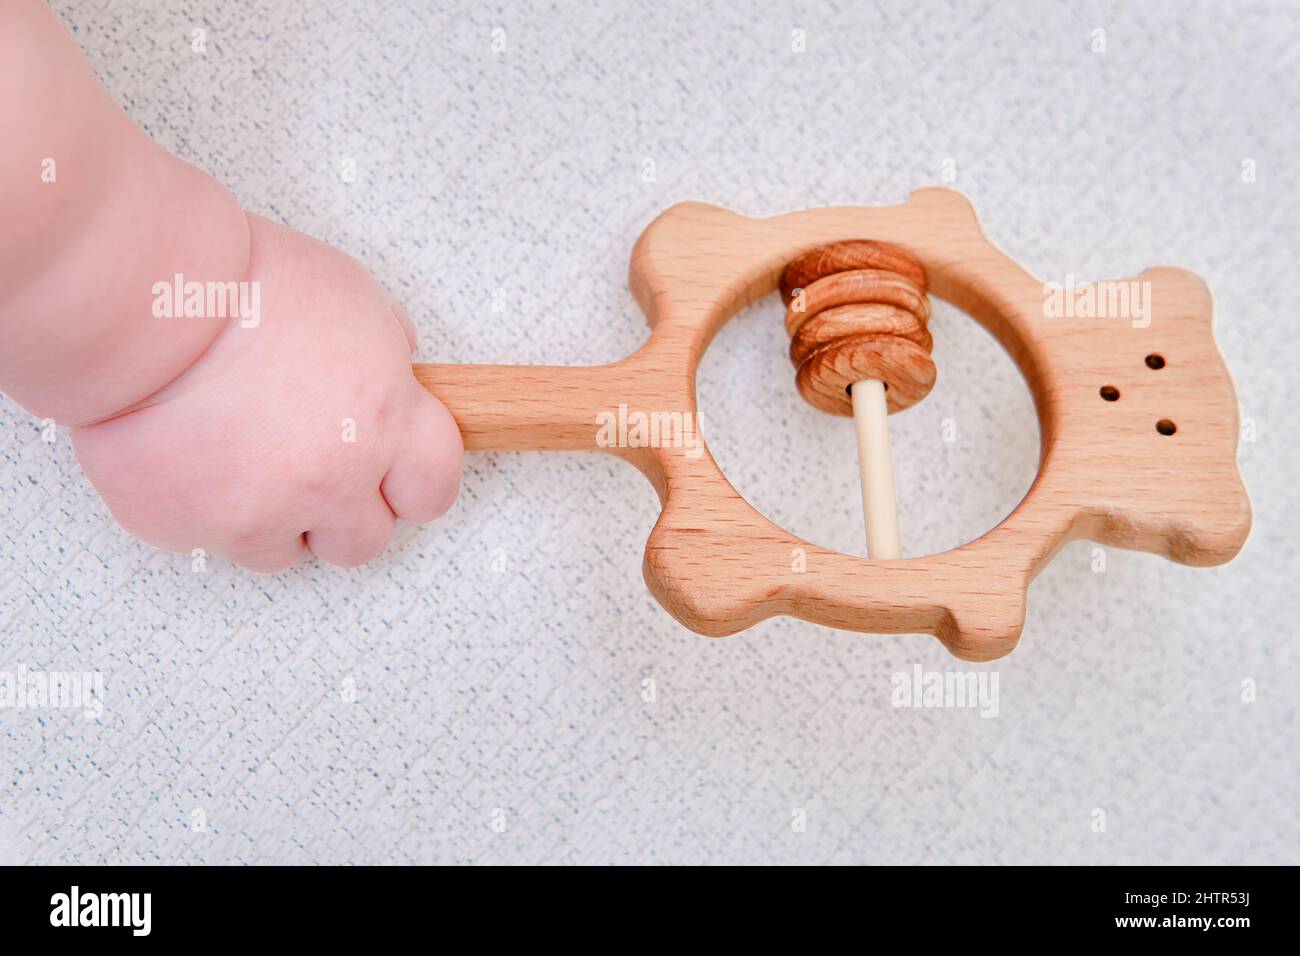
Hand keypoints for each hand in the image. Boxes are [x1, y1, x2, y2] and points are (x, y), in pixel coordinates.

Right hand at [71, 213, 462, 570]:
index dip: (413, 482)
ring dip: (271, 516)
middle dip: (341, 511)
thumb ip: (388, 359)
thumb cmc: (241, 289)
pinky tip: (191, 455)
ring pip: (285, 551)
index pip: (434, 489)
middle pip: (364, 540)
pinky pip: (214, 541)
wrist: (142, 304)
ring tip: (238, 452)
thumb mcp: (355, 303)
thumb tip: (395, 384)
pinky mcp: (192, 529)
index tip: (396, 475)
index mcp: (385, 420)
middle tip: (308, 464)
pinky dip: (205, 509)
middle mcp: (334, 480)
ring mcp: (263, 514)